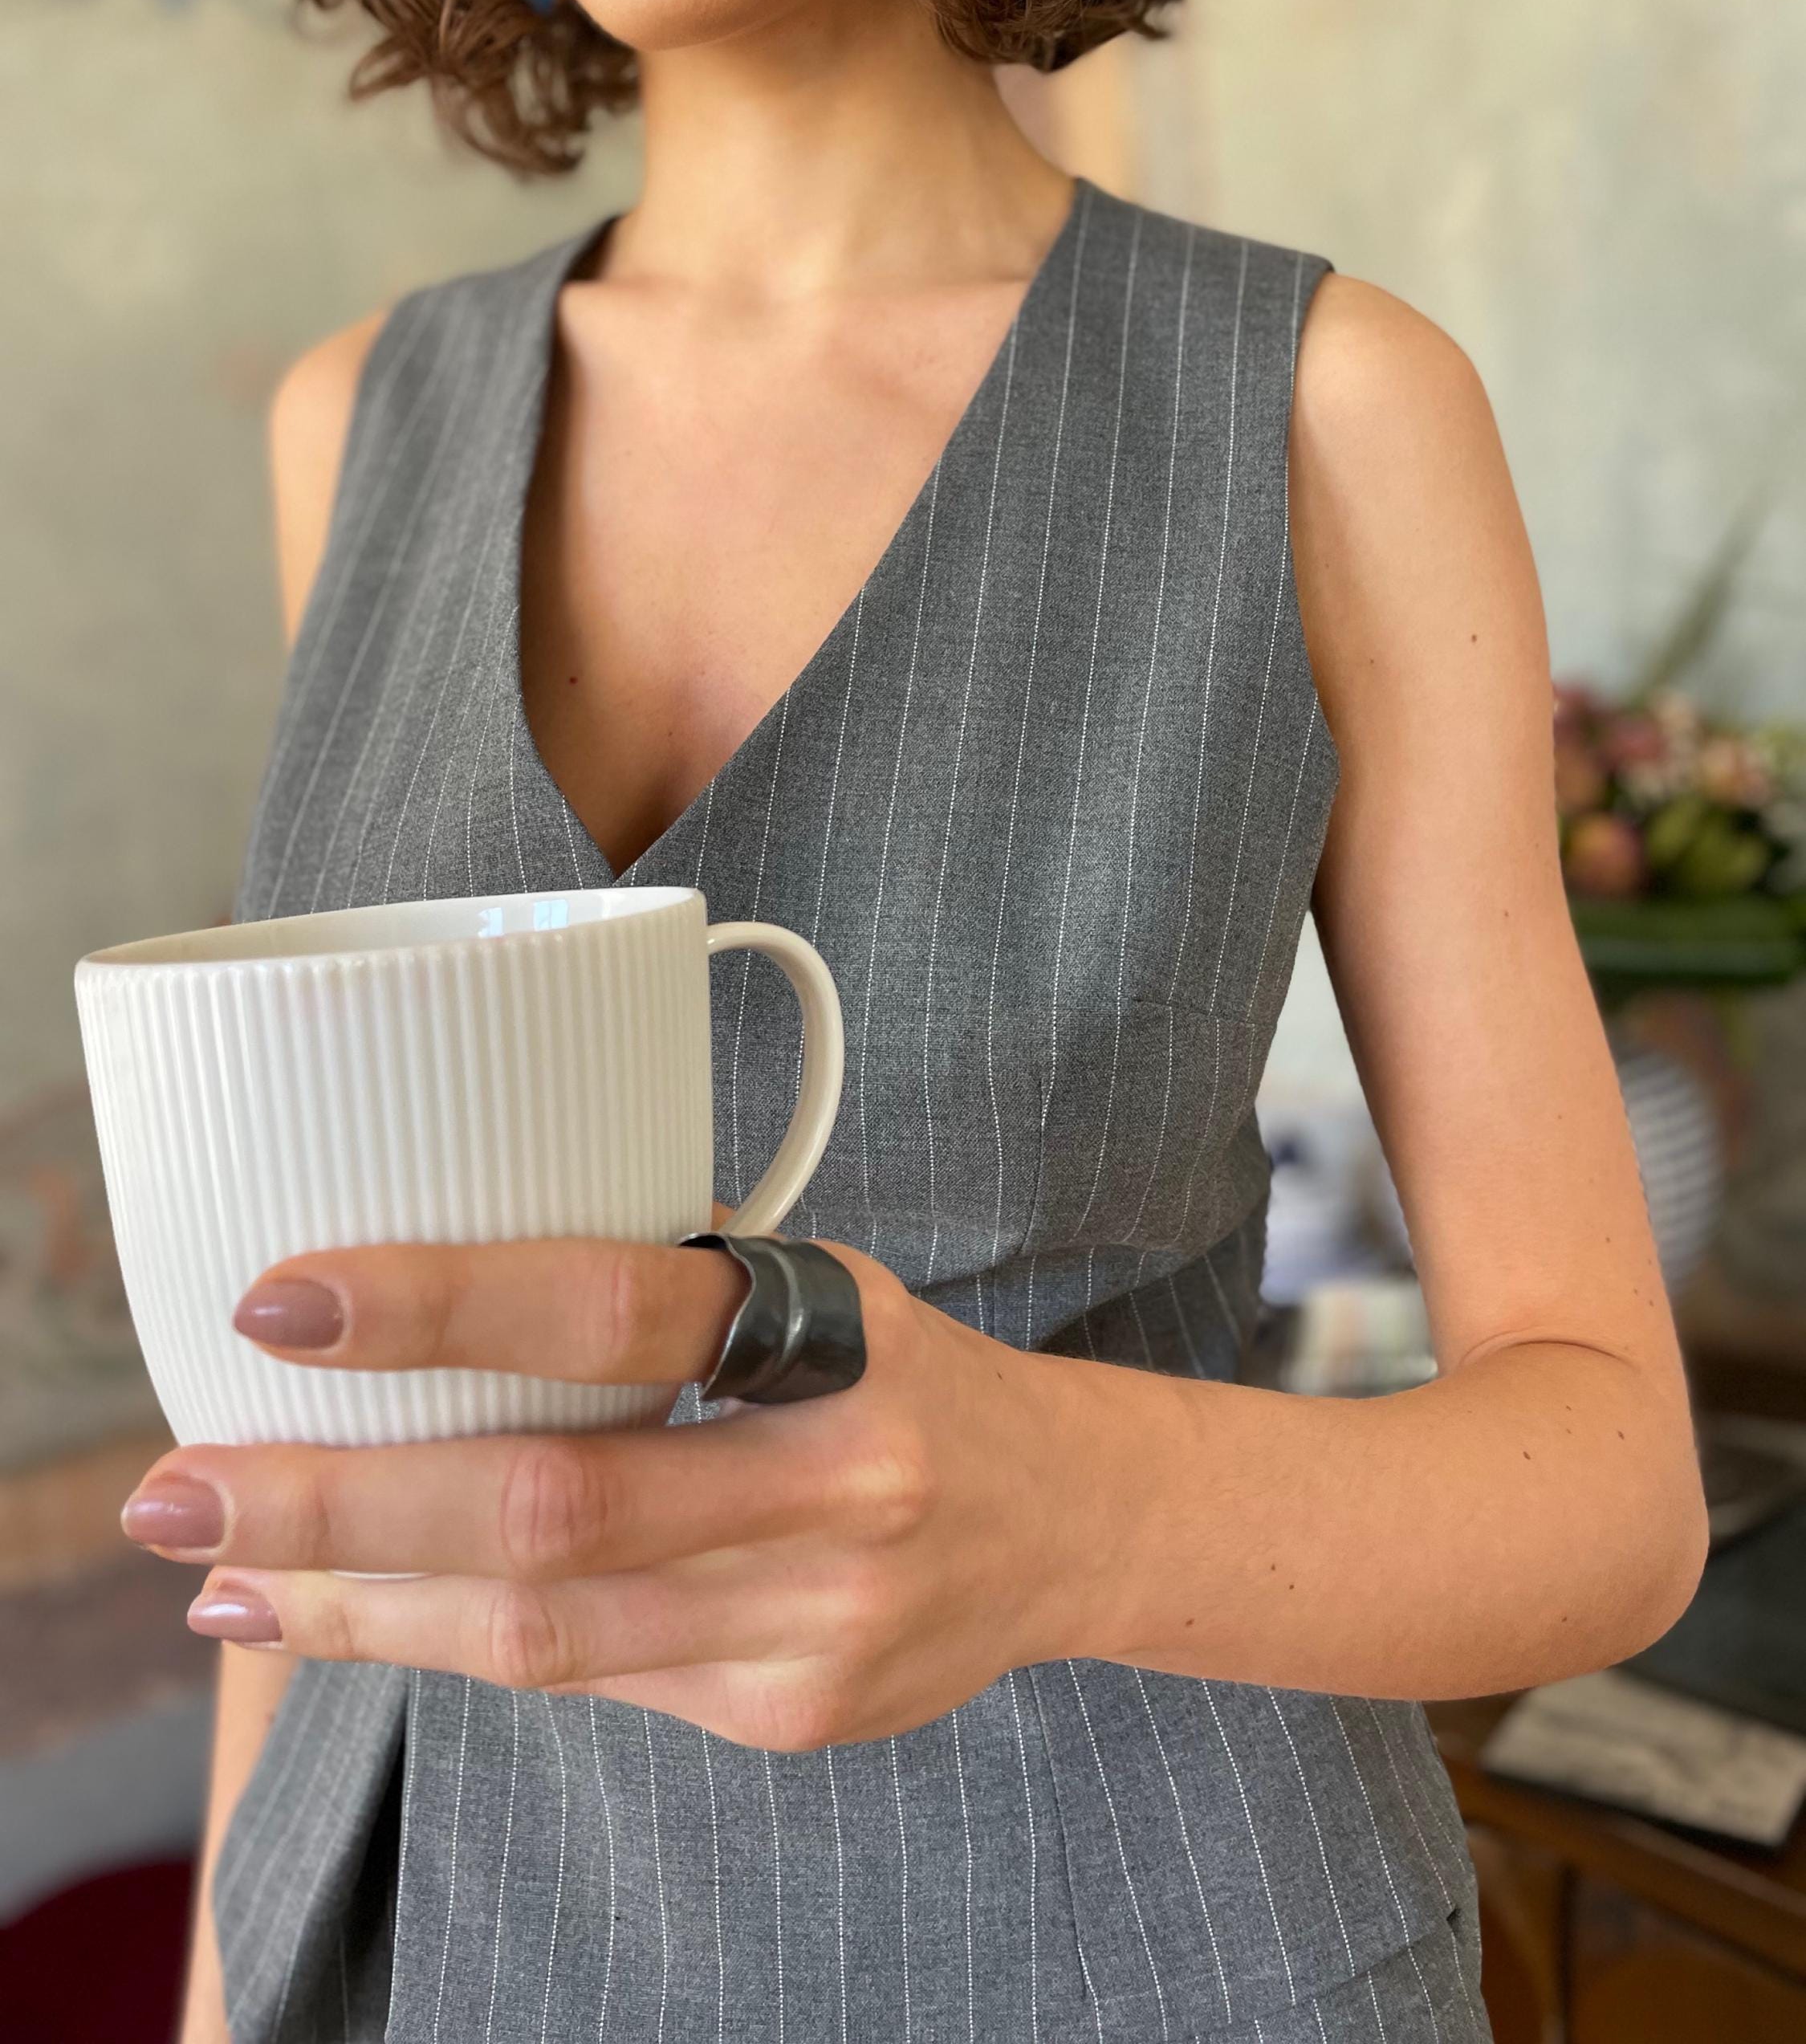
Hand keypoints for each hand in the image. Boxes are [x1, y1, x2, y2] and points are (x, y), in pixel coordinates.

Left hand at [120, 1221, 1122, 1749]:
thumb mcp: (815, 1279)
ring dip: (360, 1606)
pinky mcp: (789, 1714)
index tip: (283, 1303)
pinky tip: (362, 1617)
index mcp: (835, 1327)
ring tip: (229, 1576)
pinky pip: (589, 1683)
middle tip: (179, 1489)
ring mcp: (816, 1618)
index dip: (441, 1305)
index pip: (617, 1308)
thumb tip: (432, 1278)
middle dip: (340, 1505)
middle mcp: (836, 1478)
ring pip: (544, 1631)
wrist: (1066, 1521)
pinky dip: (452, 1648)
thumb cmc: (898, 1370)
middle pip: (547, 1508)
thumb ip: (665, 1288)